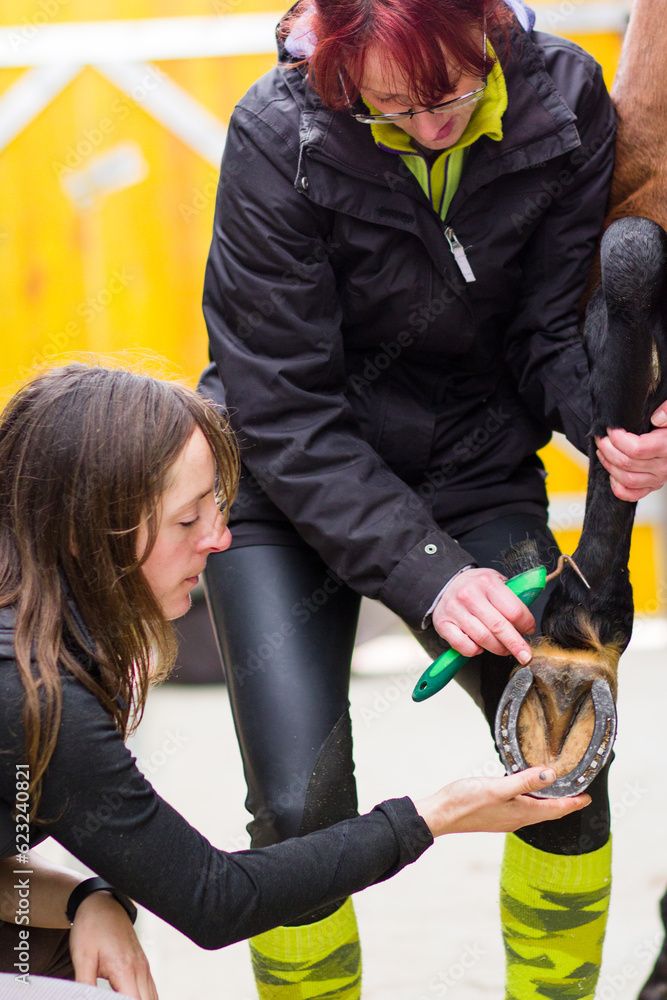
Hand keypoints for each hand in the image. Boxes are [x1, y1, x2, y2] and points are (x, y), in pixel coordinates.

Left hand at [70, 891, 157, 999]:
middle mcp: (140, 968)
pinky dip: (145, 999)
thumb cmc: (91, 928)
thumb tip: (83, 998)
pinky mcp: (142, 963)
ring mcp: (143, 965)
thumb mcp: (82, 958)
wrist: (101, 903)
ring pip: (152, 997)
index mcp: (125, 969)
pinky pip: (150, 989)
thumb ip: (85, 986)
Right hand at [414, 766, 589, 836]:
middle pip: (548, 812)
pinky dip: (532, 799)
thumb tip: (552, 775)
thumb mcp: (498, 788)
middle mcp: (517, 818)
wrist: (441, 814)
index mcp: (522, 813)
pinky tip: (525, 791)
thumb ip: (525, 781)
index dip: (573, 803)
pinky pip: (522, 808)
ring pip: (535, 810)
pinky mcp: (495, 813)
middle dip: (564, 803)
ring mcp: (506, 817)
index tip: (587, 798)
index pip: (555, 810)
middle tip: (577, 793)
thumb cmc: (466, 802)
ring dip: (548, 802)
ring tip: (557, 791)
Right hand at [431, 567, 534, 662]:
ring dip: (498, 649)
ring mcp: (455, 610)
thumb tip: (528, 620)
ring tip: (504, 649)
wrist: (446, 583)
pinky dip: (475, 651)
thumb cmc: (476, 586)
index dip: (526, 624)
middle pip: (499, 627)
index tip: (529, 630)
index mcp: (487, 583)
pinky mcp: (443, 623)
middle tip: (525, 656)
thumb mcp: (496, 580)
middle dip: (516, 645)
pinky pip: (464, 646)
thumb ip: (512, 596)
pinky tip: (480, 646)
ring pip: (483, 639)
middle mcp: (470, 595)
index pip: (513, 610)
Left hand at [596, 403, 666, 500]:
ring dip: (609, 465)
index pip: (636, 449)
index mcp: (666, 447)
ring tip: (602, 451)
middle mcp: (663, 466)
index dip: (617, 439)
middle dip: (608, 449)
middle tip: (600, 438)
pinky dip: (618, 488)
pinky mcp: (653, 486)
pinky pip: (632, 494)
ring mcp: (658, 478)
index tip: (610, 429)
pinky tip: (612, 475)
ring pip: (626, 479)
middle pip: (626, 463)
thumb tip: (656, 419)